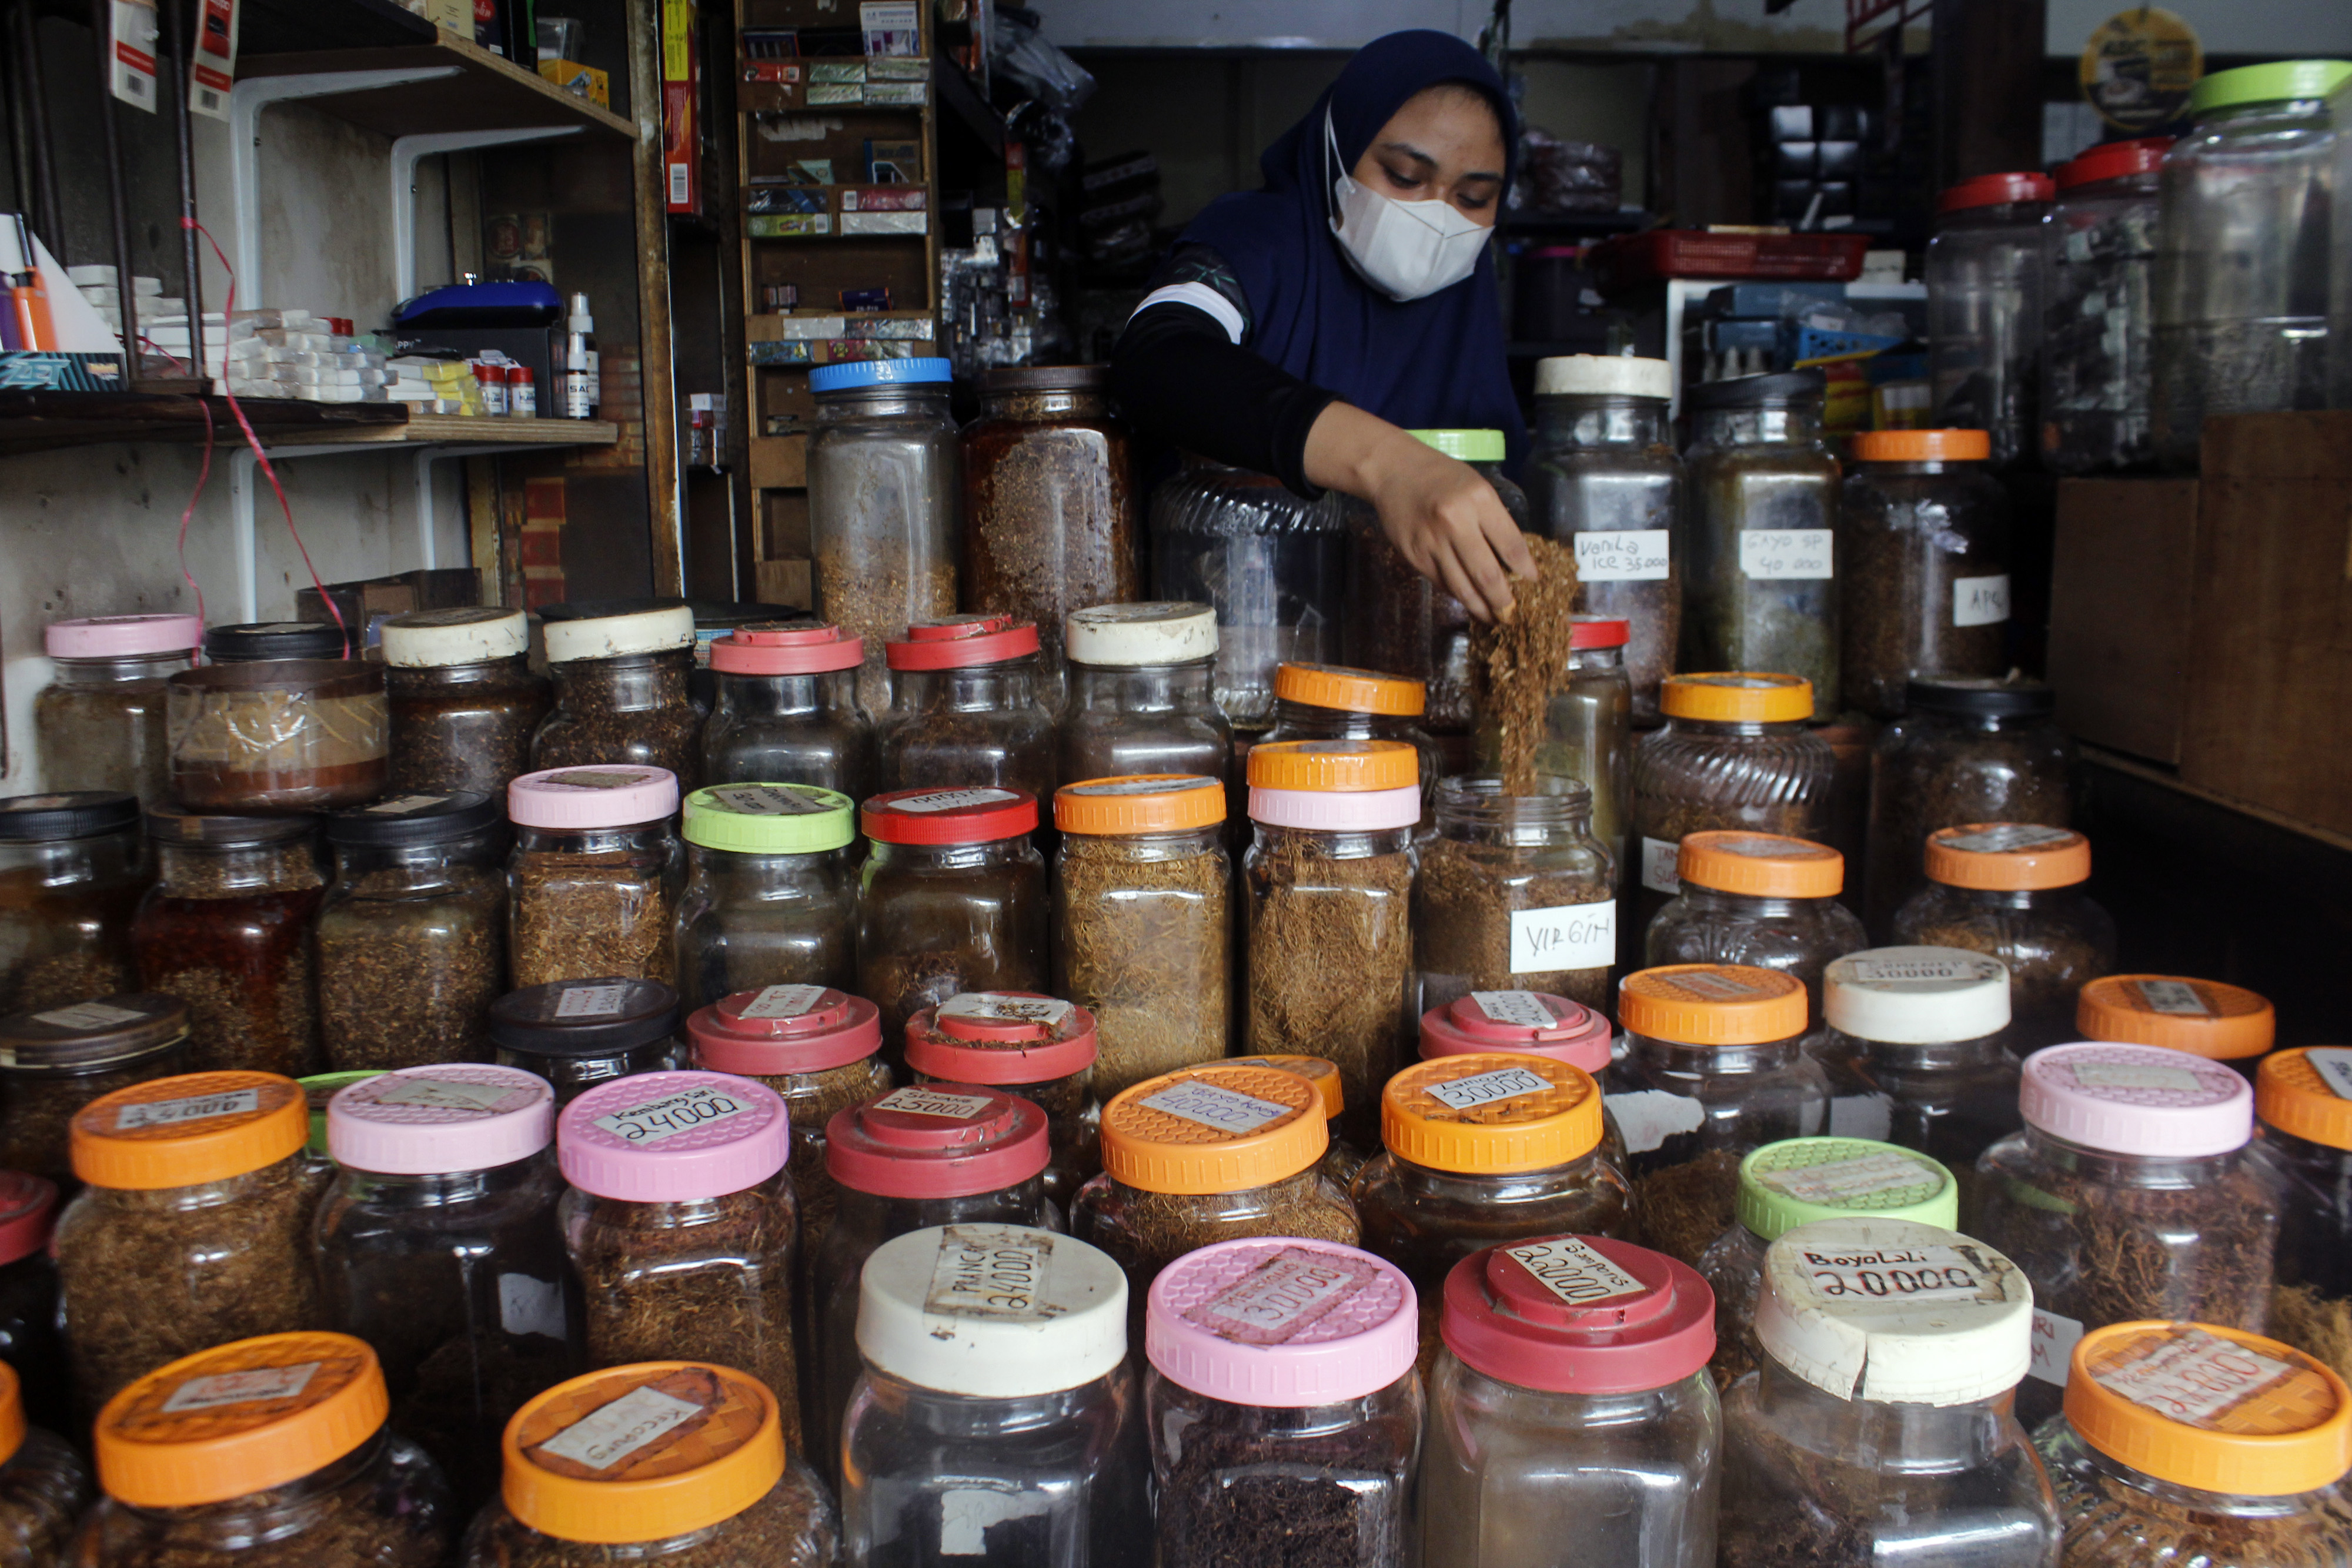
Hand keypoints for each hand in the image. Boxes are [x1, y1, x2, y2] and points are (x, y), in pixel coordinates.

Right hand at [1303, 403, 1536, 621]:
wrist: (1394, 471)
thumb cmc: (1442, 477)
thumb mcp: (1477, 488)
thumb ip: (1494, 520)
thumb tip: (1512, 562)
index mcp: (1479, 500)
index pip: (1511, 545)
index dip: (1525, 570)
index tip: (1533, 583)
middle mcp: (1455, 522)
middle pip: (1487, 575)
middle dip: (1503, 601)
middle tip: (1512, 615)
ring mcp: (1431, 541)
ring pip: (1461, 587)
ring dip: (1479, 608)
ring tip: (1491, 617)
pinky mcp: (1413, 555)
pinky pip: (1441, 582)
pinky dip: (1456, 594)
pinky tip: (1467, 599)